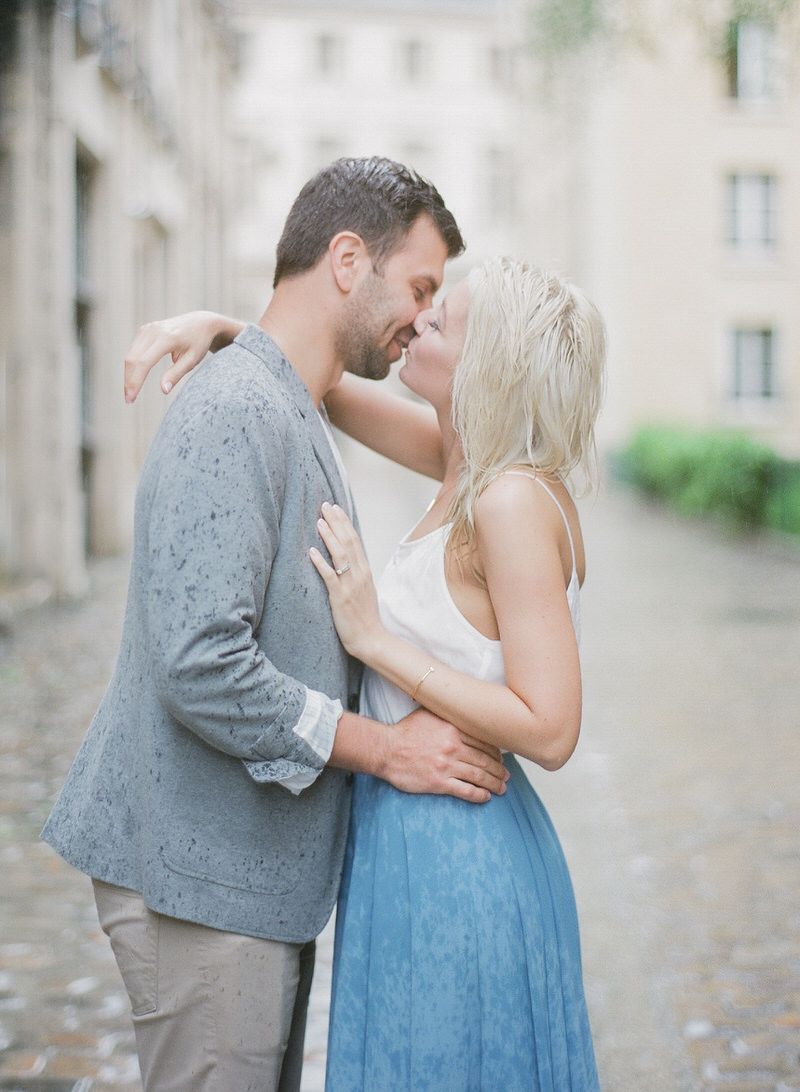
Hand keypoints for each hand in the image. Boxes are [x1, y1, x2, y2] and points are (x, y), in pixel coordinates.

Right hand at [123, 310, 232, 402]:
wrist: (200, 322)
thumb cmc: (199, 343)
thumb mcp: (192, 359)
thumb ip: (177, 374)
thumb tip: (163, 390)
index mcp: (167, 338)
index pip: (144, 362)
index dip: (135, 381)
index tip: (131, 398)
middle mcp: (154, 331)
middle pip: (133, 359)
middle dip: (129, 381)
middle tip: (128, 400)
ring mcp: (147, 329)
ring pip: (130, 355)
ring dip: (128, 375)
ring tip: (131, 393)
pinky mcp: (144, 330)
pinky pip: (134, 350)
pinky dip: (132, 366)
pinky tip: (135, 379)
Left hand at [309, 502, 381, 658]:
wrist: (370, 638)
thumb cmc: (364, 616)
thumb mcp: (363, 589)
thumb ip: (355, 572)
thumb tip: (346, 559)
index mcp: (364, 570)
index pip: (354, 540)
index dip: (344, 522)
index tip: (336, 507)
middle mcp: (359, 574)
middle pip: (348, 541)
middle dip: (336, 522)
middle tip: (325, 505)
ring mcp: (350, 585)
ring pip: (340, 555)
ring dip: (329, 536)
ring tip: (319, 521)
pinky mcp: (340, 597)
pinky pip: (330, 576)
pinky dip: (321, 562)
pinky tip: (311, 551)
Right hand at [382, 708, 507, 802]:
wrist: (386, 750)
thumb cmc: (405, 731)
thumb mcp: (428, 713)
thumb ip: (447, 713)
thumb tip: (462, 710)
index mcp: (453, 729)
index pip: (484, 741)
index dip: (496, 752)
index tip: (500, 758)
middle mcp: (453, 747)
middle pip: (485, 760)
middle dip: (499, 770)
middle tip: (506, 776)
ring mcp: (447, 766)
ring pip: (479, 776)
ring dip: (494, 784)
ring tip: (501, 788)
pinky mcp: (439, 783)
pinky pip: (465, 790)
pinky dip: (479, 795)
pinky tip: (486, 797)